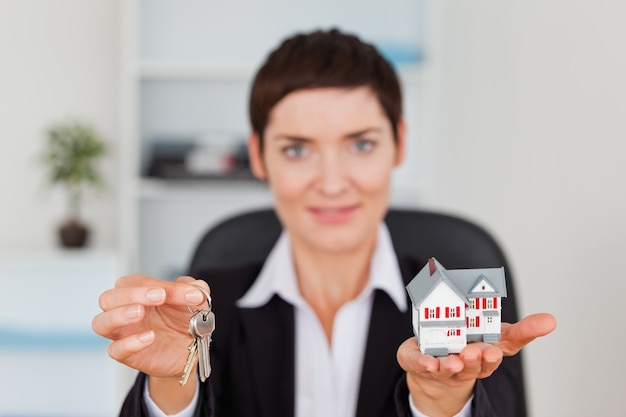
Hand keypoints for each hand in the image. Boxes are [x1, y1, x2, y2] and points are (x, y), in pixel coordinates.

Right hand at [92, 274, 209, 378]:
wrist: (188, 350)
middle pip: (108, 298)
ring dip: (119, 315)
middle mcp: (125, 310)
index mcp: (138, 292)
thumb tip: (197, 287)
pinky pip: (115, 350)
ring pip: (101, 322)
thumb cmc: (182, 319)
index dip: (155, 284)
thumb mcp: (194, 301)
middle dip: (132, 294)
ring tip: (140, 313)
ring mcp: (122, 333)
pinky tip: (149, 337)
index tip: (179, 292)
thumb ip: (196, 289)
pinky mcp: (127, 354)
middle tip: (158, 296)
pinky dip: (129, 343)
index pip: (136, 282)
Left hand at [397, 313, 555, 416]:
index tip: (495, 351)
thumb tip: (551, 321)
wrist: (433, 366)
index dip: (495, 355)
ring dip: (453, 365)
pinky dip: (425, 364)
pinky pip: (423, 365)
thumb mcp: (496, 335)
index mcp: (487, 355)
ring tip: (454, 360)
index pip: (498, 354)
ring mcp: (444, 367)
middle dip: (476, 360)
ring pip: (450, 369)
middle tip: (476, 352)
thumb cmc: (468, 346)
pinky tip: (428, 362)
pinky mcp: (421, 364)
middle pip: (474, 365)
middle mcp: (467, 364)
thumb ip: (521, 330)